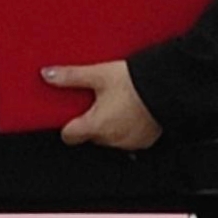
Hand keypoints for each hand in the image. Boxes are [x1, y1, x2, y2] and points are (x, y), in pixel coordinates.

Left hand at [42, 59, 162, 150]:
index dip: (67, 125)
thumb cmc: (135, 83)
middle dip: (91, 121)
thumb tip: (48, 74)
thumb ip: (71, 76)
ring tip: (116, 104)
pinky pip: (128, 139)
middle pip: (90, 135)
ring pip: (109, 138)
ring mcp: (128, 143)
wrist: (168, 86)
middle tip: (97, 101)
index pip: (69, 136)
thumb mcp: (99, 74)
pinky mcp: (144, 142)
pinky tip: (131, 112)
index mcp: (95, 126)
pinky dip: (127, 128)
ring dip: (110, 125)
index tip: (70, 114)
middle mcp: (110, 139)